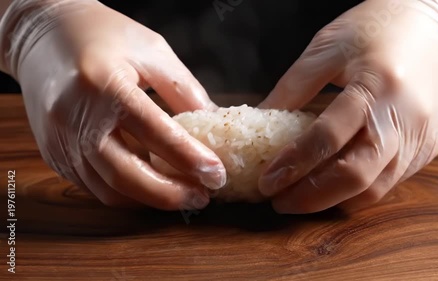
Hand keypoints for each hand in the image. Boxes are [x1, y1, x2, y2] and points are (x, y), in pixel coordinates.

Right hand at [0, 0, 225, 209]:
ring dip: (149, 199)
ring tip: (182, 194)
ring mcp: (60, 140)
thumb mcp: (153, 51)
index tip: (216, 175)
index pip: (156, 133)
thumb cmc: (103, 35)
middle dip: (170, 194)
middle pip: (126, 175)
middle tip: (202, 197)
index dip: (190, 159)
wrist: (44, 35)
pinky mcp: (53, 153)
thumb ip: (184, 90)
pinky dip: (125, 192)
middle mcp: (76, 118)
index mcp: (105, 85)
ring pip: (108, 189)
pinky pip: (92, 185)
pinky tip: (150, 184)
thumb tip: (214, 124)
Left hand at [258, 0, 437, 212]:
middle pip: (356, 176)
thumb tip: (261, 119)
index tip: (266, 181)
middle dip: (312, 197)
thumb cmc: (376, 27)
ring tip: (301, 198)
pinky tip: (334, 186)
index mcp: (377, 85)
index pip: (328, 138)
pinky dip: (358, 190)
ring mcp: (422, 137)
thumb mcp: (326, 47)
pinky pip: (391, 180)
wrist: (433, 23)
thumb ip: (293, 87)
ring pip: (376, 188)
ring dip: (334, 200)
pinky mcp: (429, 147)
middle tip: (280, 201)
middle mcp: (405, 118)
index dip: (293, 164)